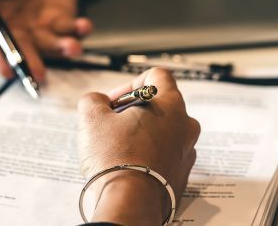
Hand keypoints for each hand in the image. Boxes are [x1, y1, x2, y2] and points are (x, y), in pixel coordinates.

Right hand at [0, 0, 92, 81]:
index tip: (6, 71)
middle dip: (31, 63)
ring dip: (61, 49)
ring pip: (49, 45)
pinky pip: (70, 30)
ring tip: (72, 47)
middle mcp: (14, 27)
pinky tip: (84, 26)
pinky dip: (79, 31)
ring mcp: (38, 26)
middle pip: (21, 49)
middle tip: (40, 74)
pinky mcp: (60, 20)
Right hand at [77, 68, 199, 224]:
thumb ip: (93, 99)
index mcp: (170, 104)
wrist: (130, 203)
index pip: (157, 75)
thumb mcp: (91, 118)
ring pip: (164, 133)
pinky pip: (165, 157)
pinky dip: (149, 157)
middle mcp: (185, 125)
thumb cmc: (116, 159)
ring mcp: (186, 151)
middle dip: (135, 112)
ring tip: (119, 148)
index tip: (115, 101)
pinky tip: (130, 166)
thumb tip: (97, 102)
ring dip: (143, 135)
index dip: (131, 83)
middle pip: (161, 105)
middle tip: (113, 125)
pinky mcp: (182, 175)